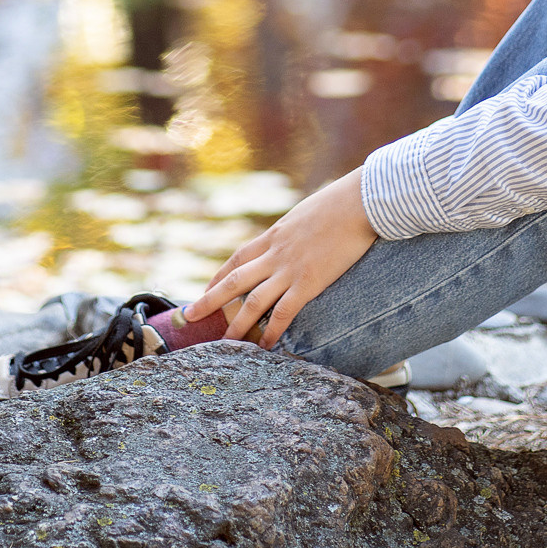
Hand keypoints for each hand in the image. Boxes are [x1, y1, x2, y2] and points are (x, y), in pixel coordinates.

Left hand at [184, 167, 376, 349]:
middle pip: (234, 281)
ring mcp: (290, 269)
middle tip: (188, 316)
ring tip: (224, 342)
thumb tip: (296, 236)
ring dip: (236, 323)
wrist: (358, 202)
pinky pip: (284, 312)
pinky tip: (265, 346)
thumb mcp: (306, 214)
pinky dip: (272, 330)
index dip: (219, 276)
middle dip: (209, 300)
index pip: (237, 258)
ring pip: (253, 301)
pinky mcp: (309, 282)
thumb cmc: (339, 202)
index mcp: (273, 235)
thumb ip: (295, 230)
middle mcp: (275, 253)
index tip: (206, 289)